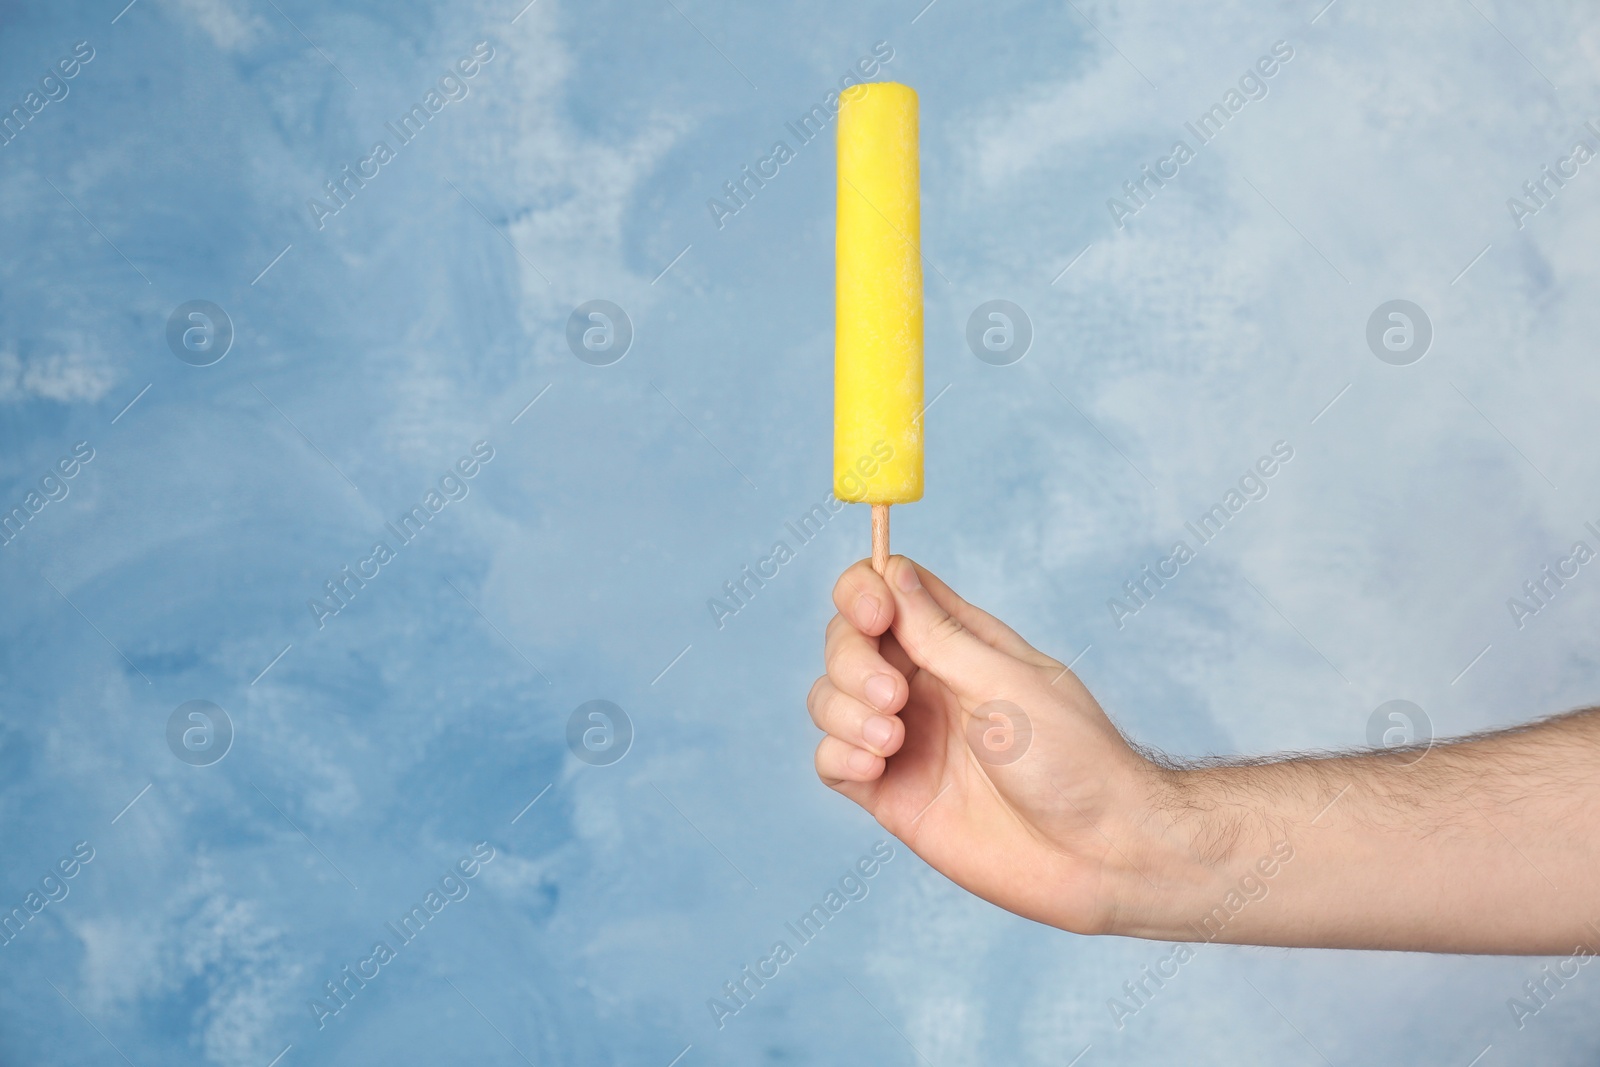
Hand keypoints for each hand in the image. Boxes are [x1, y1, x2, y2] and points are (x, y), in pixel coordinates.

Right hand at [808, 555, 1188, 937]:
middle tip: (896, 697)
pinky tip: (876, 765)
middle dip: (852, 660)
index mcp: (958, 643)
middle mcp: (925, 684)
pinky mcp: (889, 793)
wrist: (1097, 853)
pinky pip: (831, 759)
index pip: (885, 590)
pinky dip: (839, 753)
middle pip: (847, 641)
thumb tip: (891, 569)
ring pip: (830, 697)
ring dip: (845, 709)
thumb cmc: (1073, 758)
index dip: (864, 592)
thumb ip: (938, 633)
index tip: (877, 617)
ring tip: (893, 738)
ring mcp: (905, 739)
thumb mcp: (1003, 681)